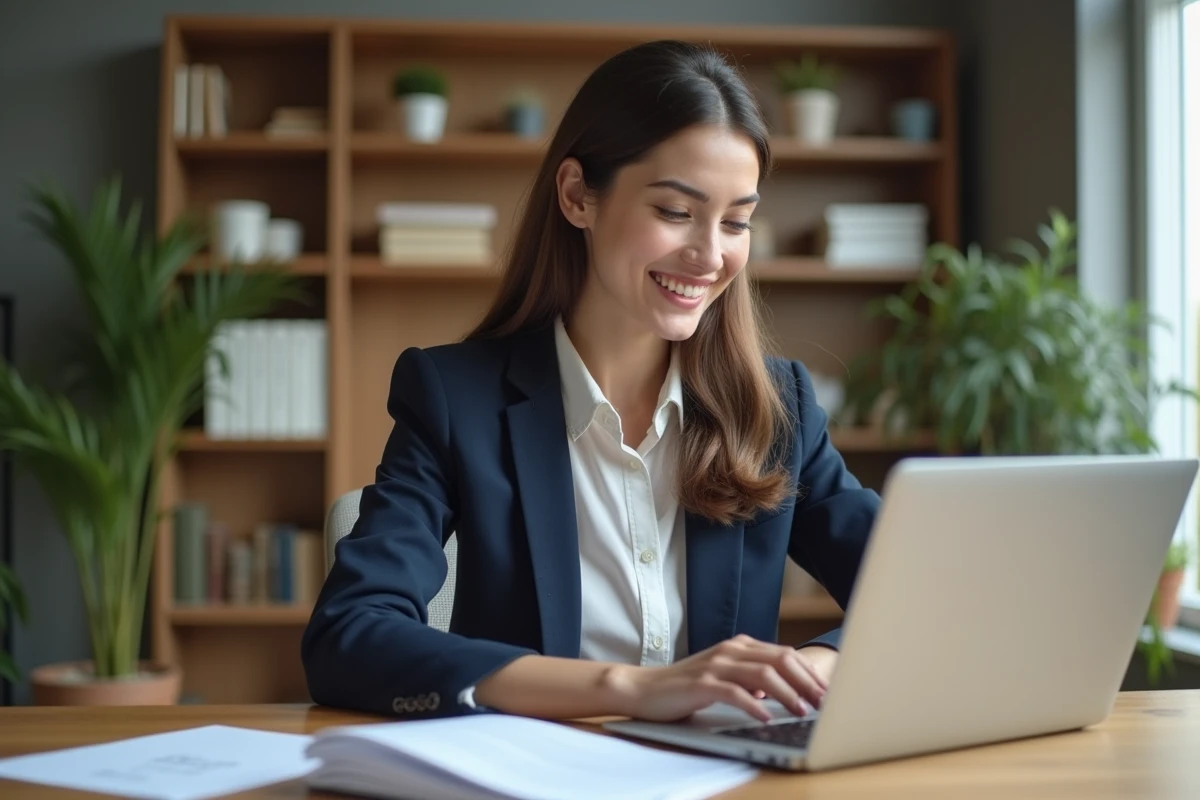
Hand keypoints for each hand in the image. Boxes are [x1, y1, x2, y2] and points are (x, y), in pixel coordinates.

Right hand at [605, 634, 828, 722]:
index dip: (810, 673)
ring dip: (787, 694)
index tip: (827, 692)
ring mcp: (716, 665)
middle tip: (824, 703)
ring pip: (763, 674)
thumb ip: (751, 679)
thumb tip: (782, 692)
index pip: (786, 654)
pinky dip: (754, 705)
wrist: (645, 688)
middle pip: (780, 660)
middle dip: (806, 682)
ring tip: (802, 711)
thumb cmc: (686, 686)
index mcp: (740, 646)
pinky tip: (766, 718)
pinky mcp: (702, 683)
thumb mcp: (724, 677)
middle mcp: (731, 650)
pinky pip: (735, 692)